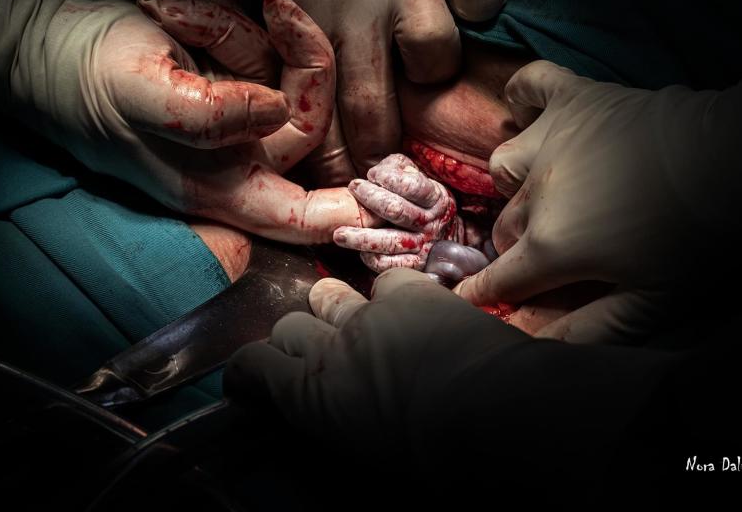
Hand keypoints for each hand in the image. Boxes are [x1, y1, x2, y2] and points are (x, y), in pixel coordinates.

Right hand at [33, 0, 375, 242]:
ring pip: (286, 67)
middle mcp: (244, 156)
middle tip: (266, 8)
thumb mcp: (140, 96)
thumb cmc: (88, 84)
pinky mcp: (241, 72)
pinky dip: (218, 11)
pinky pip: (261, 37)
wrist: (56, 42)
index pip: (306, 216)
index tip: (394, 193)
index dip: (355, 212)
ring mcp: (245, 112)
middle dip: (299, 55)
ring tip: (173, 13)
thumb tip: (273, 109)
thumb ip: (205, 114)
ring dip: (232, 26)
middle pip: (314, 119)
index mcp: (224, 186)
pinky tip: (171, 8)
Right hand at [224, 268, 529, 452]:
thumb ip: (336, 421)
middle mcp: (331, 347)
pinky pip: (387, 283)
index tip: (254, 377)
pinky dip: (395, 297)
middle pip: (289, 326)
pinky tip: (413, 312)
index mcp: (313, 396)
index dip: (249, 369)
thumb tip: (336, 414)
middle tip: (320, 354)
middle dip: (298, 339)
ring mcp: (370, 314)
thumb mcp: (365, 454)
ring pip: (330, 295)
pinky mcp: (411, 293)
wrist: (492, 415)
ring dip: (338, 310)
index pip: (254, 365)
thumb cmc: (432, 458)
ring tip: (363, 326)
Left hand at [238, 0, 506, 177]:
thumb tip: (264, 92)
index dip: (337, 164)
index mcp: (306, 20)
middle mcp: (361, 6)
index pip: (324, 120)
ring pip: (437, 58)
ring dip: (431, 70)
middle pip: (380, 109)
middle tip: (390, 160)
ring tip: (421, 65)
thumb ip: (255, 34)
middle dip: (384, 149)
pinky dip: (476, 3)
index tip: (348, 184)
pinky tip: (458, 2)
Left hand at [333, 154, 461, 271]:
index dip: (389, 177)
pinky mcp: (416, 264)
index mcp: (435, 198)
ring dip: (361, 237)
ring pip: (390, 241)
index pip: (412, 186)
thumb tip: (376, 172)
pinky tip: (360, 251)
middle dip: (371, 198)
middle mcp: (430, 222)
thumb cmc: (423, 200)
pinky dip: (372, 259)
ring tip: (339, 233)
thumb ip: (400, 168)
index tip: (373, 174)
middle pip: (396, 210)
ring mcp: (424, 245)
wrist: (447, 234)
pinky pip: (390, 264)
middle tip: (353, 189)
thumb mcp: (420, 178)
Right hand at [453, 60, 718, 315]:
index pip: (499, 279)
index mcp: (552, 245)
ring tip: (547, 190)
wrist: (738, 162)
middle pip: (505, 228)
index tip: (466, 301)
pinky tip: (528, 111)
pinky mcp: (576, 97)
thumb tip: (525, 340)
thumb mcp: (650, 303)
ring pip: (505, 165)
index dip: (481, 294)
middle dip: (517, 248)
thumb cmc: (697, 242)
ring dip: (517, 185)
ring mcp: (552, 138)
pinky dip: (524, 96)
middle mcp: (536, 191)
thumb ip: (584, 329)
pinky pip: (531, 84)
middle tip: (552, 253)